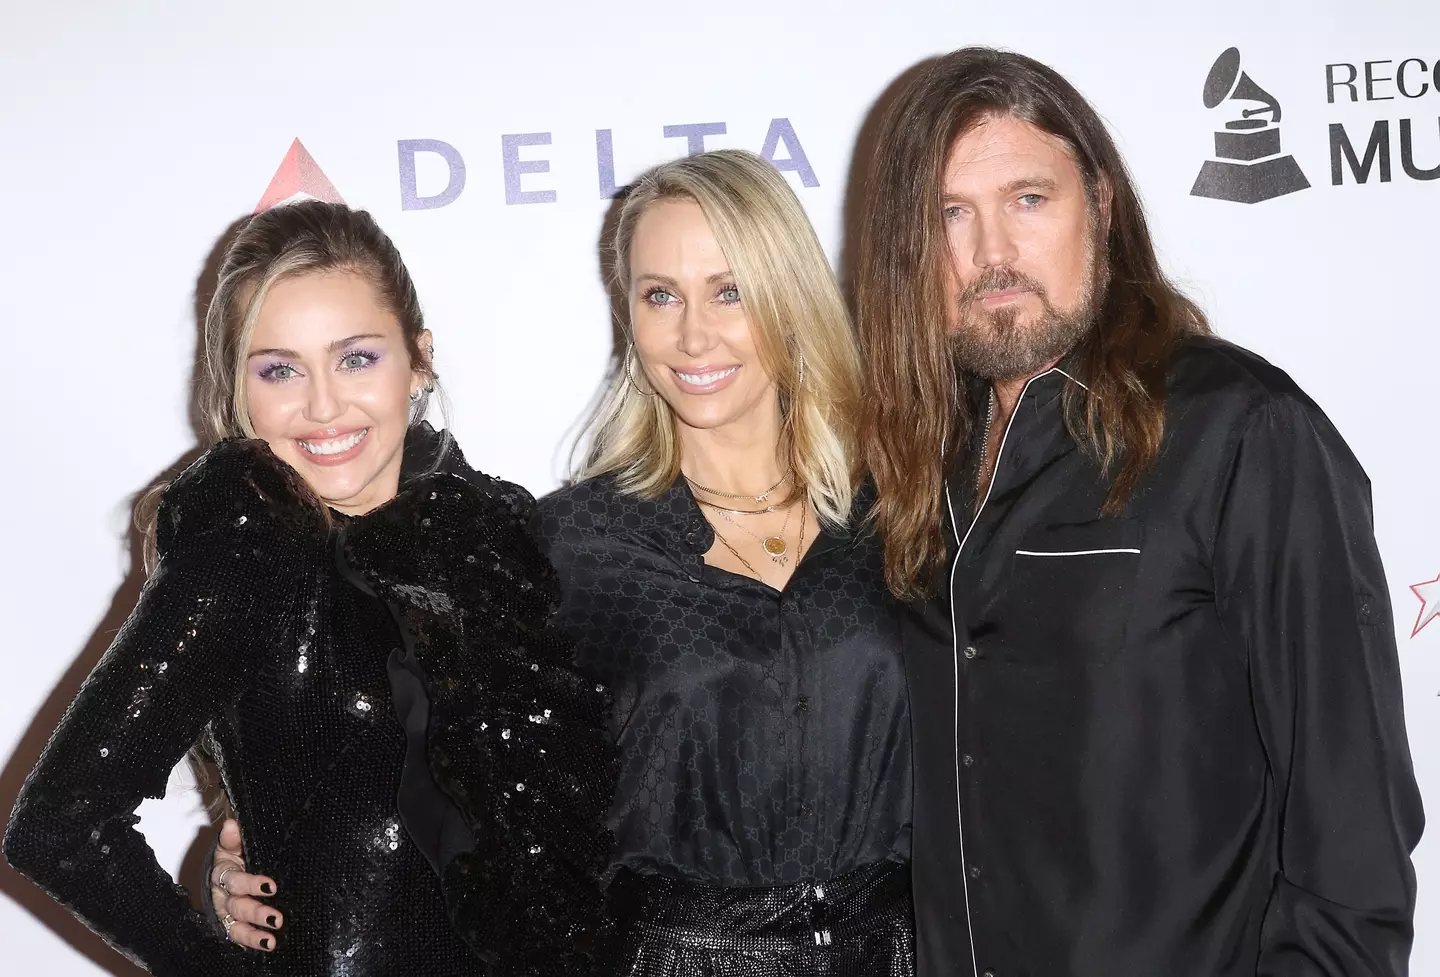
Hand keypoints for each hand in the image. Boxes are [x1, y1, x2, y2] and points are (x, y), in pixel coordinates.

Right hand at [210, 818, 281, 951]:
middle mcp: (223, 896)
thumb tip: (231, 824)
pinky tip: (267, 947)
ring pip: (238, 926)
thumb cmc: (235, 856)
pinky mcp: (233, 926)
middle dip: (257, 913)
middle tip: (277, 918)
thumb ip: (234, 838)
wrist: (228, 871)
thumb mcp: (233, 846)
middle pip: (237, 906)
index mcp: (224, 873)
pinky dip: (252, 943)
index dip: (251, 884)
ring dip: (254, 935)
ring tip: (272, 941)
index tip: (271, 886)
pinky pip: (240, 937)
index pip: (235, 880)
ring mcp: (227, 914)